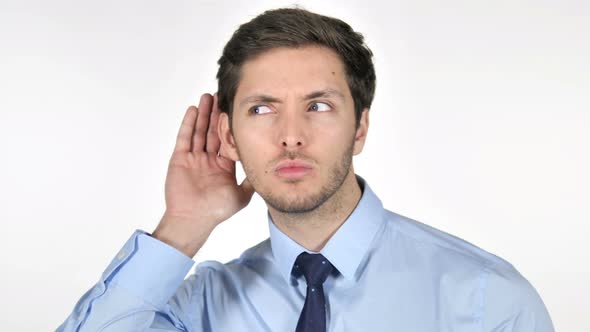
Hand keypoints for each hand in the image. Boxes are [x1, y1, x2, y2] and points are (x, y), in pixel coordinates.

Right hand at [152, 93, 254, 256]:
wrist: (193, 220)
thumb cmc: (216, 211)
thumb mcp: (242, 194)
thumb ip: (252, 180)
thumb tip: (268, 169)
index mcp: (223, 166)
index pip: (228, 140)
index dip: (231, 126)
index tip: (236, 110)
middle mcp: (208, 160)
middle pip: (213, 131)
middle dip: (217, 114)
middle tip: (222, 95)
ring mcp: (194, 158)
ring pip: (200, 131)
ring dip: (204, 114)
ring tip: (209, 96)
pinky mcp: (180, 158)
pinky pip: (185, 137)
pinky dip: (189, 123)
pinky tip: (194, 109)